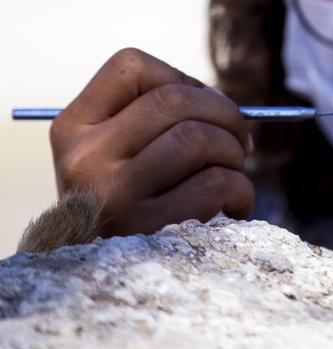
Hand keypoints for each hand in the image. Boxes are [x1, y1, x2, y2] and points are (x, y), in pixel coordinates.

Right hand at [50, 48, 254, 236]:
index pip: (130, 66)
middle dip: (226, 114)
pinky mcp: (146, 231)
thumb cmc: (128, 206)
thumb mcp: (117, 156)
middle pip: (175, 100)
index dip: (182, 77)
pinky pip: (217, 184)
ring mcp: (112, 194)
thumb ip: (158, 122)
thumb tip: (230, 109)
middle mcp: (84, 157)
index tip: (205, 105)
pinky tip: (234, 207)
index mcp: (74, 127)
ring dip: (234, 154)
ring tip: (234, 175)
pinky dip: (242, 191)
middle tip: (242, 141)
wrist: (100, 282)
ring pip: (198, 139)